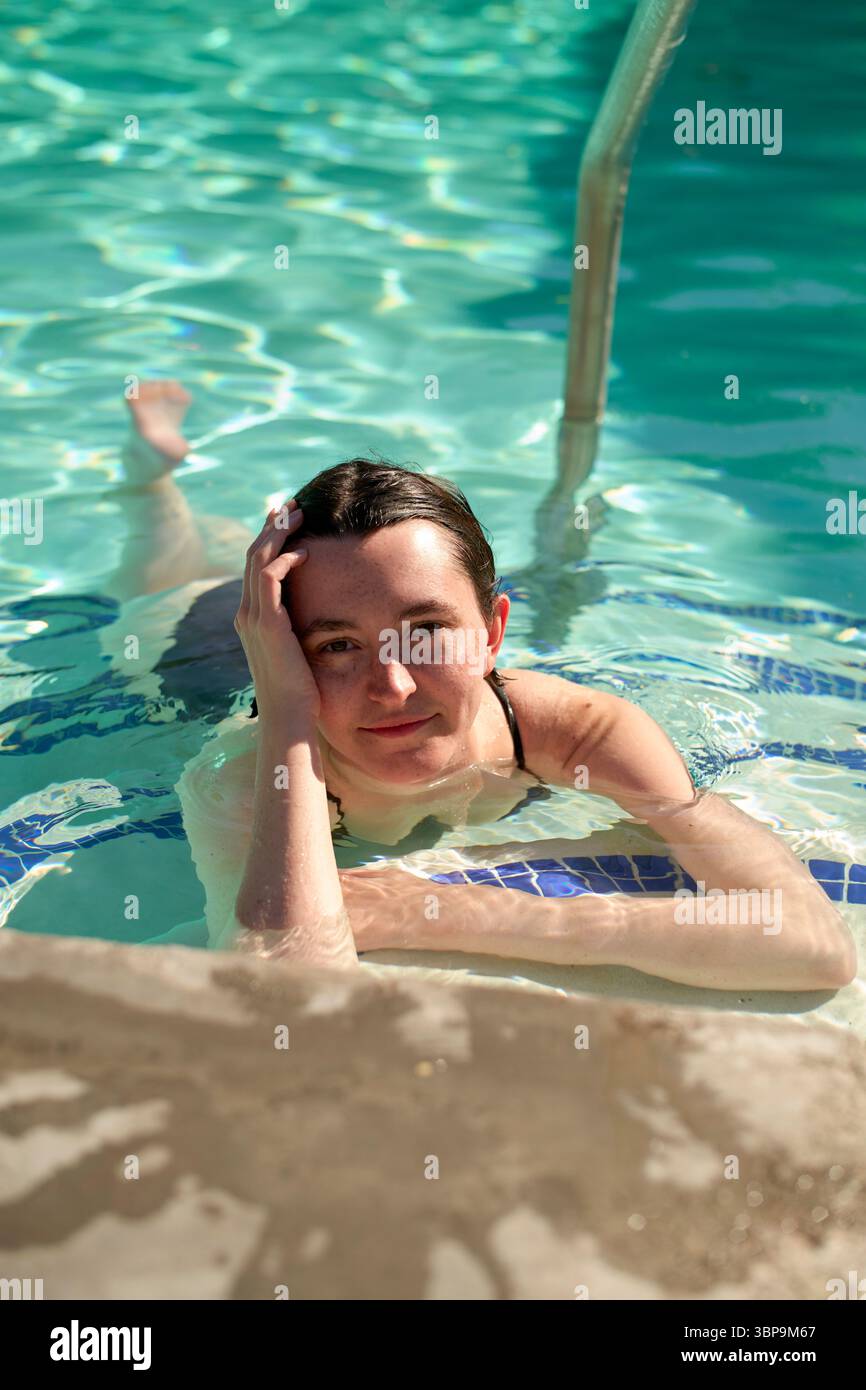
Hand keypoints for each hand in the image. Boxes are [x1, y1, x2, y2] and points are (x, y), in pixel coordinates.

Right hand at [233, 500, 319, 725]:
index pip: (258, 567)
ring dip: (277, 533)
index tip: (289, 520)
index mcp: (254, 619)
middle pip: (253, 555)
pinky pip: (269, 579)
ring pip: (258, 560)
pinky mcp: (266, 624)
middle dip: (272, 527)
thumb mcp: (301, 655)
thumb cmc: (302, 694)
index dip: (271, 540)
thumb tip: (325, 619)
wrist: (290, 718)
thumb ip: (304, 632)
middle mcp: (247, 614)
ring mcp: (253, 618)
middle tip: (291, 504)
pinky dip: (284, 560)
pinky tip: (304, 551)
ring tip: (297, 513)